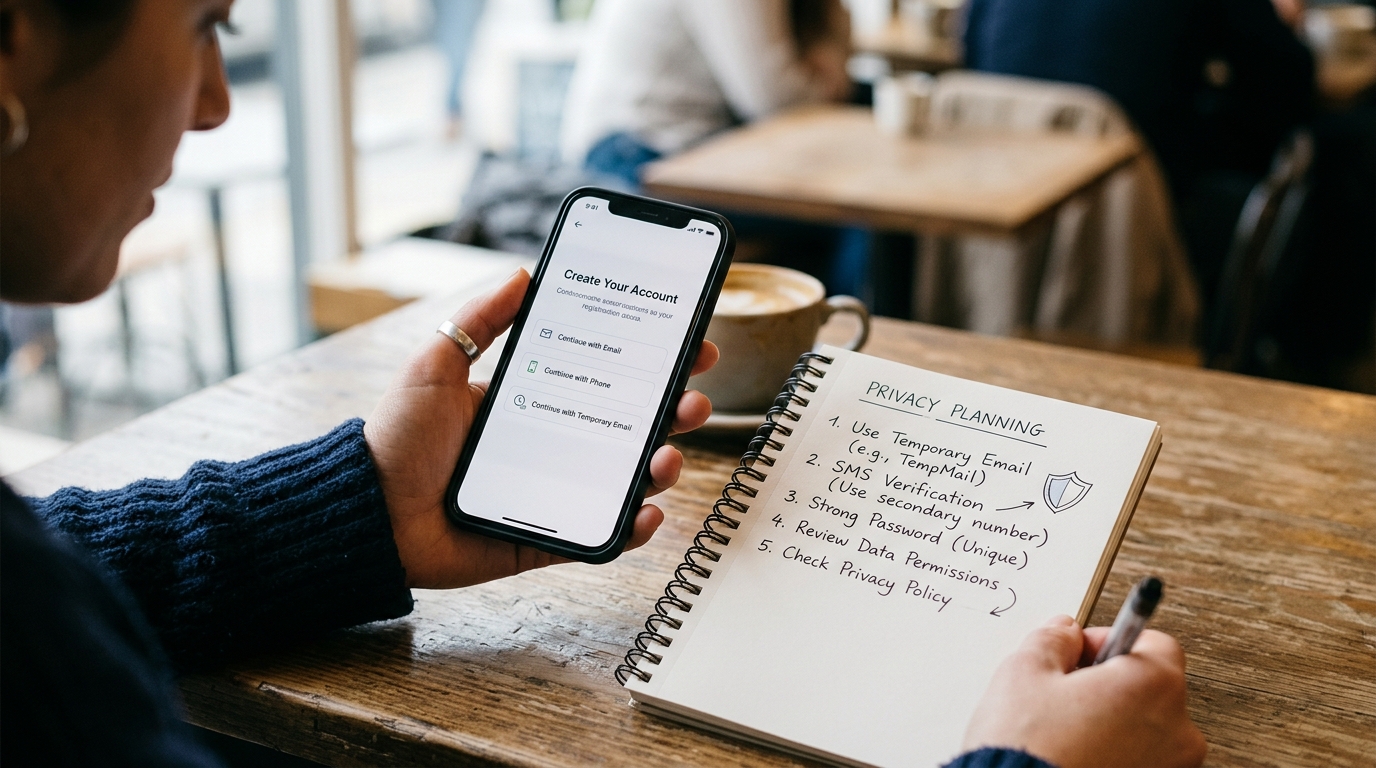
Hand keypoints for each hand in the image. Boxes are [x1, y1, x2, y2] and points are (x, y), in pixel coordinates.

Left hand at [363, 269, 718, 588]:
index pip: (607, 377)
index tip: (688, 343)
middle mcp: (553, 446)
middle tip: (692, 396)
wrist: (368, 514)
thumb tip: (523, 273)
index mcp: (535, 402)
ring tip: (668, 454)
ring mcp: (556, 495)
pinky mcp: (548, 540)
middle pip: (630, 427)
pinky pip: (602, 536)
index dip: (652, 362)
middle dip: (673, 410)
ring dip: (662, 465)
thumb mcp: (437, 365)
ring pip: (626, 480)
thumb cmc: (396, 440)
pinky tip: (649, 510)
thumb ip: (481, 321)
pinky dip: (633, 527)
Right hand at [961, 615, 1205, 767]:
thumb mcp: (1024, 673)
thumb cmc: (1029, 748)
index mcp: (1154, 685)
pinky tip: (1077, 757)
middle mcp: (1178, 730)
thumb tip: (1065, 632)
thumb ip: (1052, 640)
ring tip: (1067, 733)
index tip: (1078, 652)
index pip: (1153, 641)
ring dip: (1114, 723)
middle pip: (1151, 687)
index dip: (1108, 640)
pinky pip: (1140, 760)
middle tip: (1065, 694)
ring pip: (1146, 729)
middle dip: (1110, 684)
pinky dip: (1116, 755)